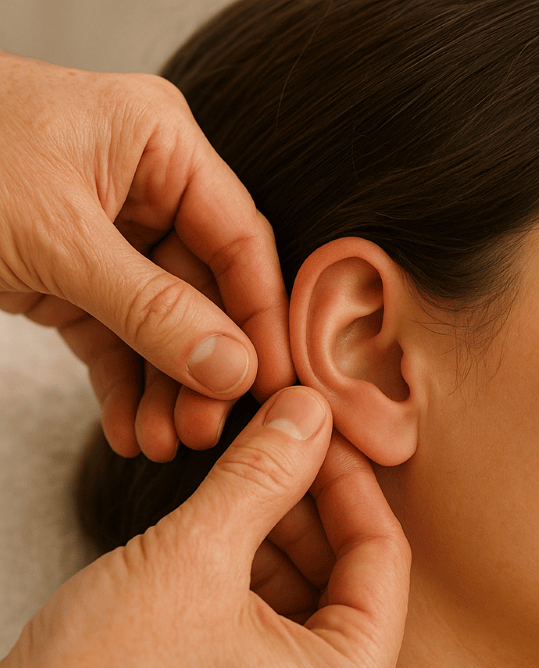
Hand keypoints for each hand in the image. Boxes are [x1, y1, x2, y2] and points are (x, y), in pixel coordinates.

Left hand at [0, 52, 293, 460]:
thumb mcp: (56, 238)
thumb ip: (151, 307)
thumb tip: (232, 367)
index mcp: (160, 145)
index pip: (239, 240)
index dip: (260, 316)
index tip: (271, 382)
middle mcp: (147, 187)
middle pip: (203, 292)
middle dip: (201, 368)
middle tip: (202, 428)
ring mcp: (113, 234)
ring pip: (163, 324)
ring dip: (163, 388)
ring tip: (160, 442)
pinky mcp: (75, 275)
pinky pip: (115, 336)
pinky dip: (122, 385)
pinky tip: (128, 429)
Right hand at [0, 386, 410, 667]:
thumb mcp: (194, 551)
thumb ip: (266, 471)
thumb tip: (311, 410)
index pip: (385, 553)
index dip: (351, 477)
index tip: (319, 429)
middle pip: (354, 576)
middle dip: (315, 503)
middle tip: (281, 444)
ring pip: (316, 597)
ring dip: (285, 533)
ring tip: (247, 480)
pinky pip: (283, 629)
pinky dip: (262, 574)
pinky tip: (227, 532)